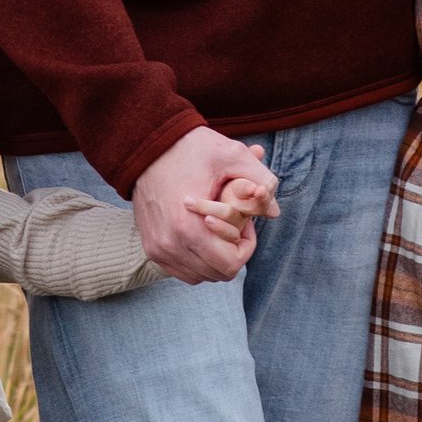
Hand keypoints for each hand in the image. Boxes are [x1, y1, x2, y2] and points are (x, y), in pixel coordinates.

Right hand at [132, 128, 278, 282]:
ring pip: (200, 275)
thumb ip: (260, 180)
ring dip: (215, 257)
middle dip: (233, 251)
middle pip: (217, 273)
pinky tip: (202, 233)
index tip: (244, 221)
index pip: (230, 265)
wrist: (146, 147)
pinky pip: (182, 270)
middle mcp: (170, 245)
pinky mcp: (151, 248)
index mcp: (189, 228)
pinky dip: (197, 259)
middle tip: (234, 223)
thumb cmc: (191, 149)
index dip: (246, 246)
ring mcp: (158, 249)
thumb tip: (275, 212)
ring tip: (217, 227)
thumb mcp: (231, 155)